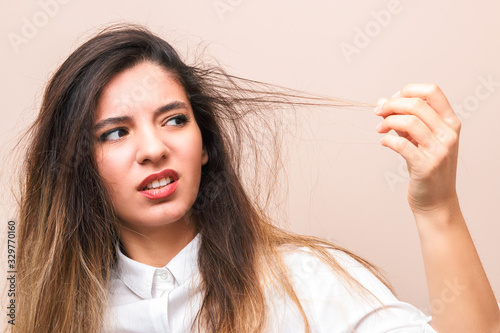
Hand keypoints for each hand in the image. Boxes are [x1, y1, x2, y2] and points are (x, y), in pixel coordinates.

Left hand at [374, 84, 461, 214]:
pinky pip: (401, 144)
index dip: (407, 90)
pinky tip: (384, 142)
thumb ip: (403, 120)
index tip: (392, 99)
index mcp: (451, 122)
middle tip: (378, 112)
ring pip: (409, 122)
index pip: (433, 91)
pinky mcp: (426, 166)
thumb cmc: (427, 167)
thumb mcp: (420, 140)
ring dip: (387, 121)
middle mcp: (449, 134)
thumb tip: (381, 101)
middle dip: (391, 105)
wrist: (436, 201)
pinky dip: (388, 140)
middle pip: (417, 104)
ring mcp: (440, 150)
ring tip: (380, 129)